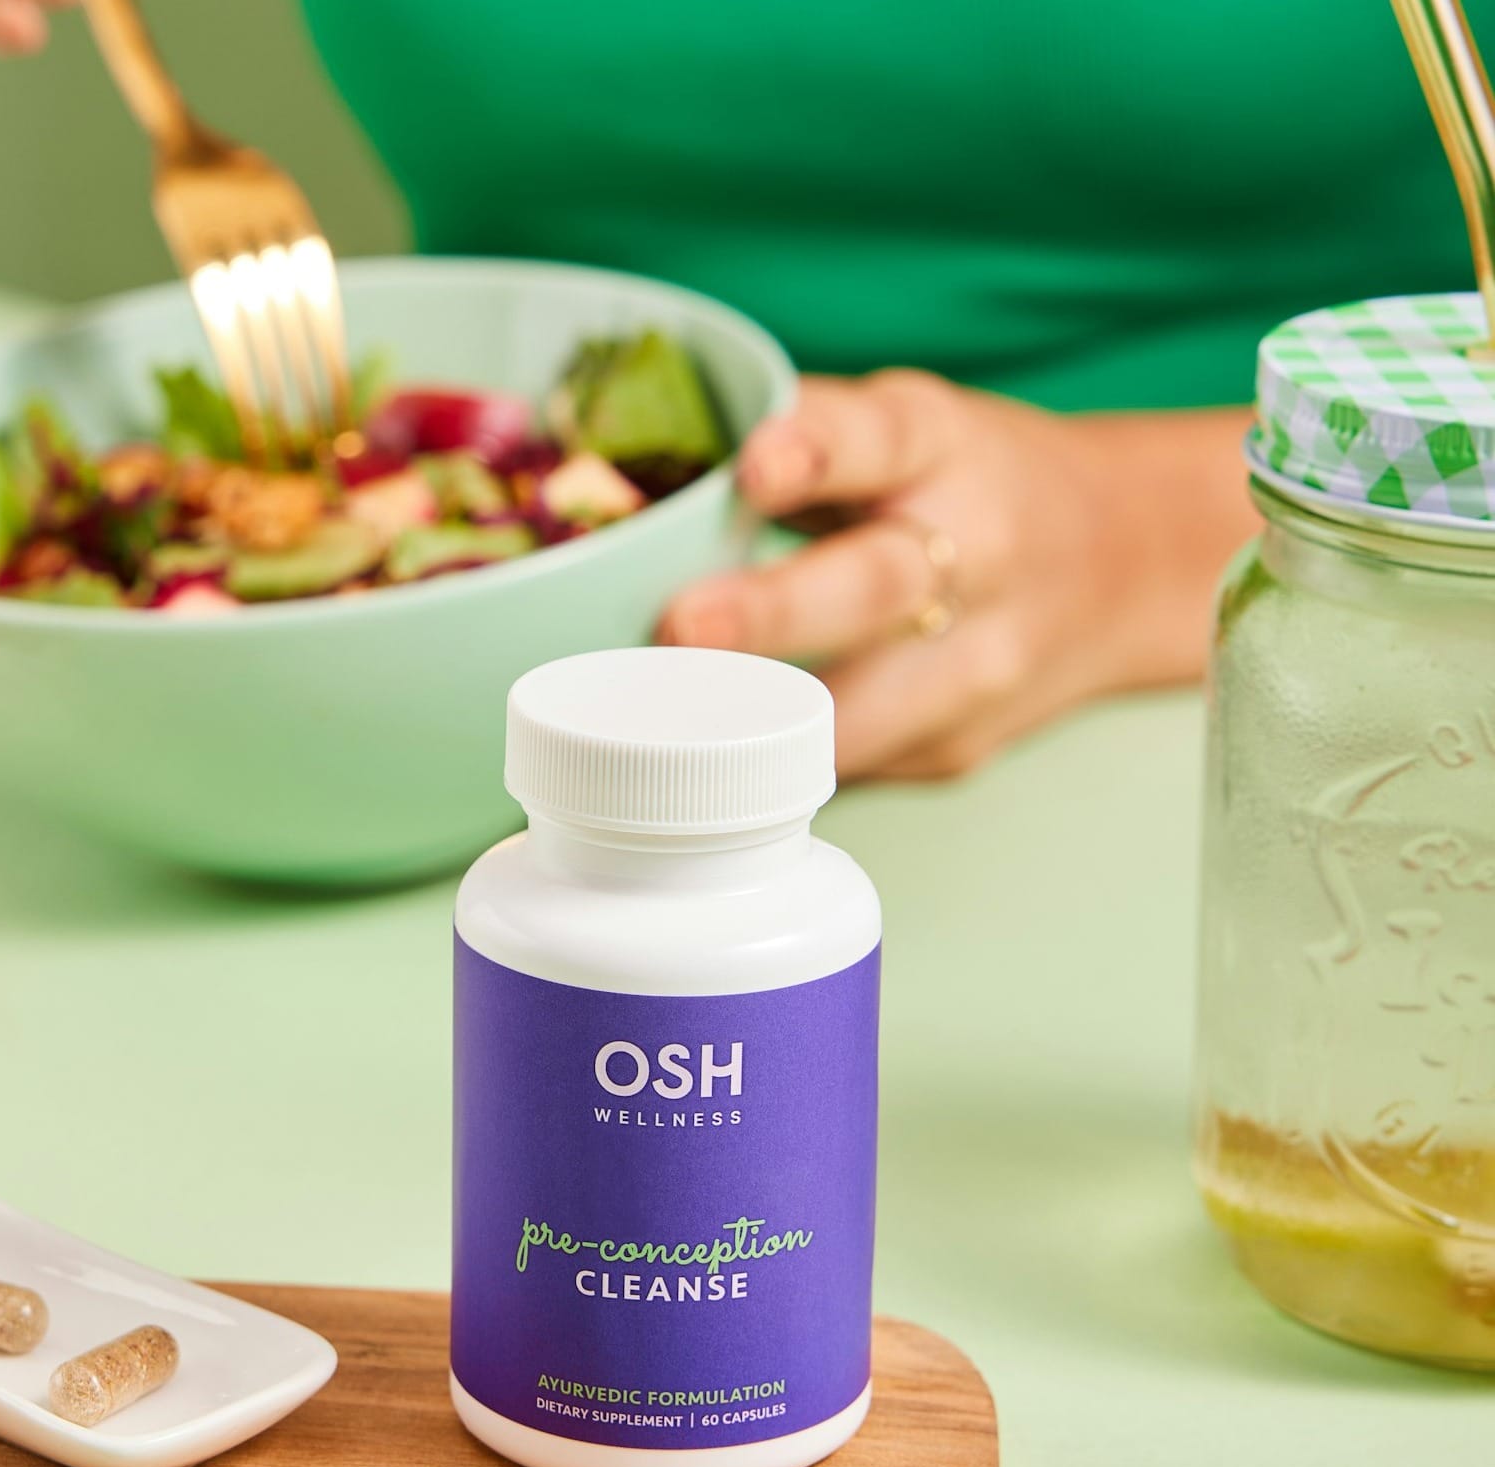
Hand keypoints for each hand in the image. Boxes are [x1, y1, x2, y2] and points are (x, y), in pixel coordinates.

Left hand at [656, 372, 1252, 778]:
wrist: (1117, 567)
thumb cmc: (958, 486)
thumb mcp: (899, 429)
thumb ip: (793, 438)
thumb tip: (618, 461)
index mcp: (941, 447)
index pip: (879, 438)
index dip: (817, 451)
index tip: (758, 464)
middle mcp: (975, 553)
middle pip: (872, 588)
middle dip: (773, 613)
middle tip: (682, 625)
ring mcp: (974, 667)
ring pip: (862, 714)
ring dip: (760, 727)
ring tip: (669, 734)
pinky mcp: (954, 749)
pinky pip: (845, 766)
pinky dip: (770, 770)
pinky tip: (712, 770)